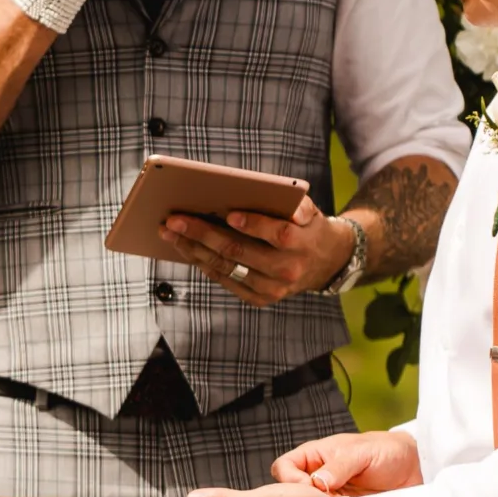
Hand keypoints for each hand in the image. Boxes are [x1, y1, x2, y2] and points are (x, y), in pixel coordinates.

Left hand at [161, 197, 356, 304]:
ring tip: (171, 233)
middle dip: (203, 234)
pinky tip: (187, 249)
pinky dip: (204, 264)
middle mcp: (287, 269)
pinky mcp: (261, 299)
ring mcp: (272, 288)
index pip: (278, 234)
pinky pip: (226, 281)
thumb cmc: (308, 228)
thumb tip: (275, 198)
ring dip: (194, 250)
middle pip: (239, 251)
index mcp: (301, 243)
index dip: (254, 224)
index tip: (229, 214)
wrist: (326, 263)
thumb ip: (297, 204)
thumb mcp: (310, 211)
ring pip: (226, 268)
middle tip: (175, 220)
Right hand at [272, 429, 421, 495]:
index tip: (310, 488)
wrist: (416, 469)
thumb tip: (316, 483)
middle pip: (292, 495)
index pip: (284, 468)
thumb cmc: (386, 451)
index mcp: (315, 457)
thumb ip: (338, 466)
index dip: (289, 480)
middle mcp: (318, 479)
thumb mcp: (361, 452)